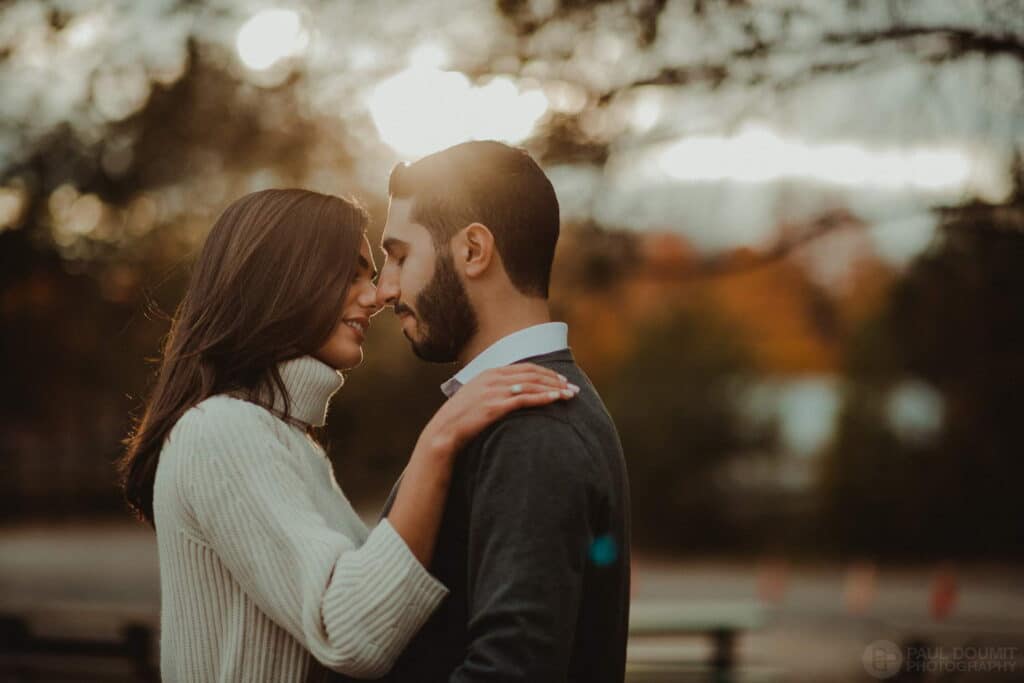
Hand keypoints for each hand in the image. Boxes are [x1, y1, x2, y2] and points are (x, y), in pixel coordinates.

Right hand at [420, 364, 578, 456]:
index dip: (546, 372)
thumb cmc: (461, 417)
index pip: (525, 367)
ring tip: (570, 395)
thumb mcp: (476, 395)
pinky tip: (556, 399)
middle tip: (573, 387)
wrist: (444, 430)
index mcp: (489, 372)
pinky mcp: (495, 406)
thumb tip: (512, 391)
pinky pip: (524, 399)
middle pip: (532, 374)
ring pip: (531, 384)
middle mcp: (493, 378)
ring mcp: (494, 391)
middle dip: (555, 379)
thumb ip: (493, 388)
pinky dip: (542, 397)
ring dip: (554, 388)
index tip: (561, 379)